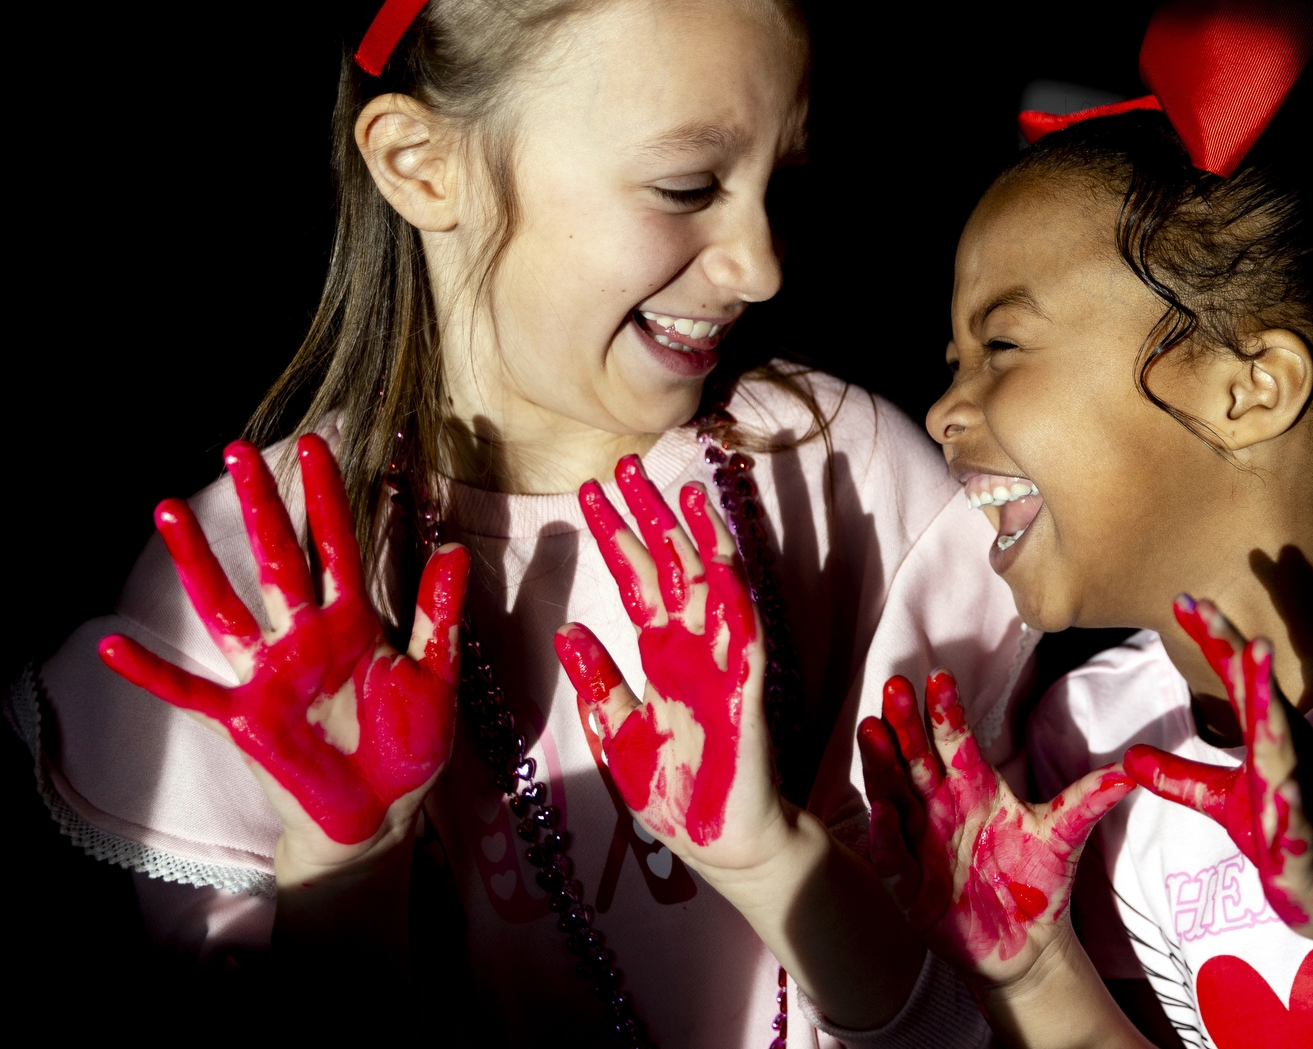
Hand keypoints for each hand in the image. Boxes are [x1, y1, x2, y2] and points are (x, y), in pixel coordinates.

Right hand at [99, 436, 468, 879]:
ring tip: (165, 511)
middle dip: (260, 505)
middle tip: (237, 450)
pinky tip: (110, 644)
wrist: (381, 816)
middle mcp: (305, 637)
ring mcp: (270, 675)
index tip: (316, 444)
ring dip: (198, 562)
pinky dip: (151, 672)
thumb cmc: (408, 747)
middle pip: (278, 557)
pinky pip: (190, 692)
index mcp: (353, 621)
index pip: (338, 543)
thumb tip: (454, 548)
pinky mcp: (246, 719)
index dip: (327, 496)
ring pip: (227, 606)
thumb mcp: (434, 676)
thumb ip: (437, 614)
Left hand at [553, 456, 779, 872]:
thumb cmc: (675, 794)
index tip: (590, 493)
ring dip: (700, 538)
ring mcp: (721, 666)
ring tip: (684, 489)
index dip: (616, 537)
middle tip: (626, 465)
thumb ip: (598, 684)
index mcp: (660, 658)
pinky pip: (740, 637)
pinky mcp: (745, 693)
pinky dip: (733, 597)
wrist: (722, 846)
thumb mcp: (619, 736)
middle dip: (649, 517)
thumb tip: (568, 630)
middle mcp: (691, 650)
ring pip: (712, 587)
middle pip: (670, 568)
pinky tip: (722, 561)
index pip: (635, 582)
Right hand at [856, 669, 1134, 984]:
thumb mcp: (1063, 835)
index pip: (956, 742)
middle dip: (905, 725)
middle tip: (895, 687)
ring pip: (894, 797)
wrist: (1028, 943)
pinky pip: (894, 859)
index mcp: (974, 788)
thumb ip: (1089, 799)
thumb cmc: (1039, 880)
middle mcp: (941, 809)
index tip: (939, 676)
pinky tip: (884, 812)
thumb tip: (1134, 768)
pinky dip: (886, 836)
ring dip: (882, 765)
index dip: (947, 711)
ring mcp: (922, 845)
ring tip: (872, 729)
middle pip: (918, 760)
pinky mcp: (912, 888)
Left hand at [1125, 595, 1312, 941]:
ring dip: (1274, 717)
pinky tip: (1287, 788)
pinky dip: (1293, 809)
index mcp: (1273, 742)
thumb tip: (1128, 757)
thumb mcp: (1227, 805)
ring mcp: (1305, 803)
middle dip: (1248, 662)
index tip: (1184, 599)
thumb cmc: (1289, 839)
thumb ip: (1181, 778)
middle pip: (1266, 704)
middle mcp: (1293, 761)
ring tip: (1263, 678)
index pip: (1240, 683)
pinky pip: (1300, 826)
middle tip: (1223, 613)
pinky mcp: (1308, 849)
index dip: (1215, 642)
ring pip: (1288, 755)